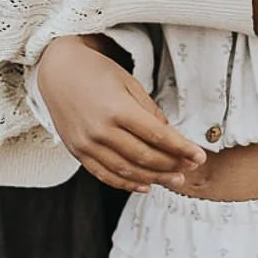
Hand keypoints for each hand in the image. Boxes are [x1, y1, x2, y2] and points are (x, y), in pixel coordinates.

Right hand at [35, 36, 204, 191]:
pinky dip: (126, 184)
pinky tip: (145, 186)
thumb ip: (149, 110)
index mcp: (117, 109)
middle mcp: (101, 130)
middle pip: (144, 157)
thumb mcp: (128, 82)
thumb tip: (169, 135)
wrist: (57, 70)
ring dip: (153, 179)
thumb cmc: (96, 71)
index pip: (157, 136)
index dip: (181, 148)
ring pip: (126, 171)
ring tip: (173, 180)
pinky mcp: (78, 152)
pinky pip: (105, 175)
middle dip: (171, 166)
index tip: (199, 156)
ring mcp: (87, 144)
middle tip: (189, 170)